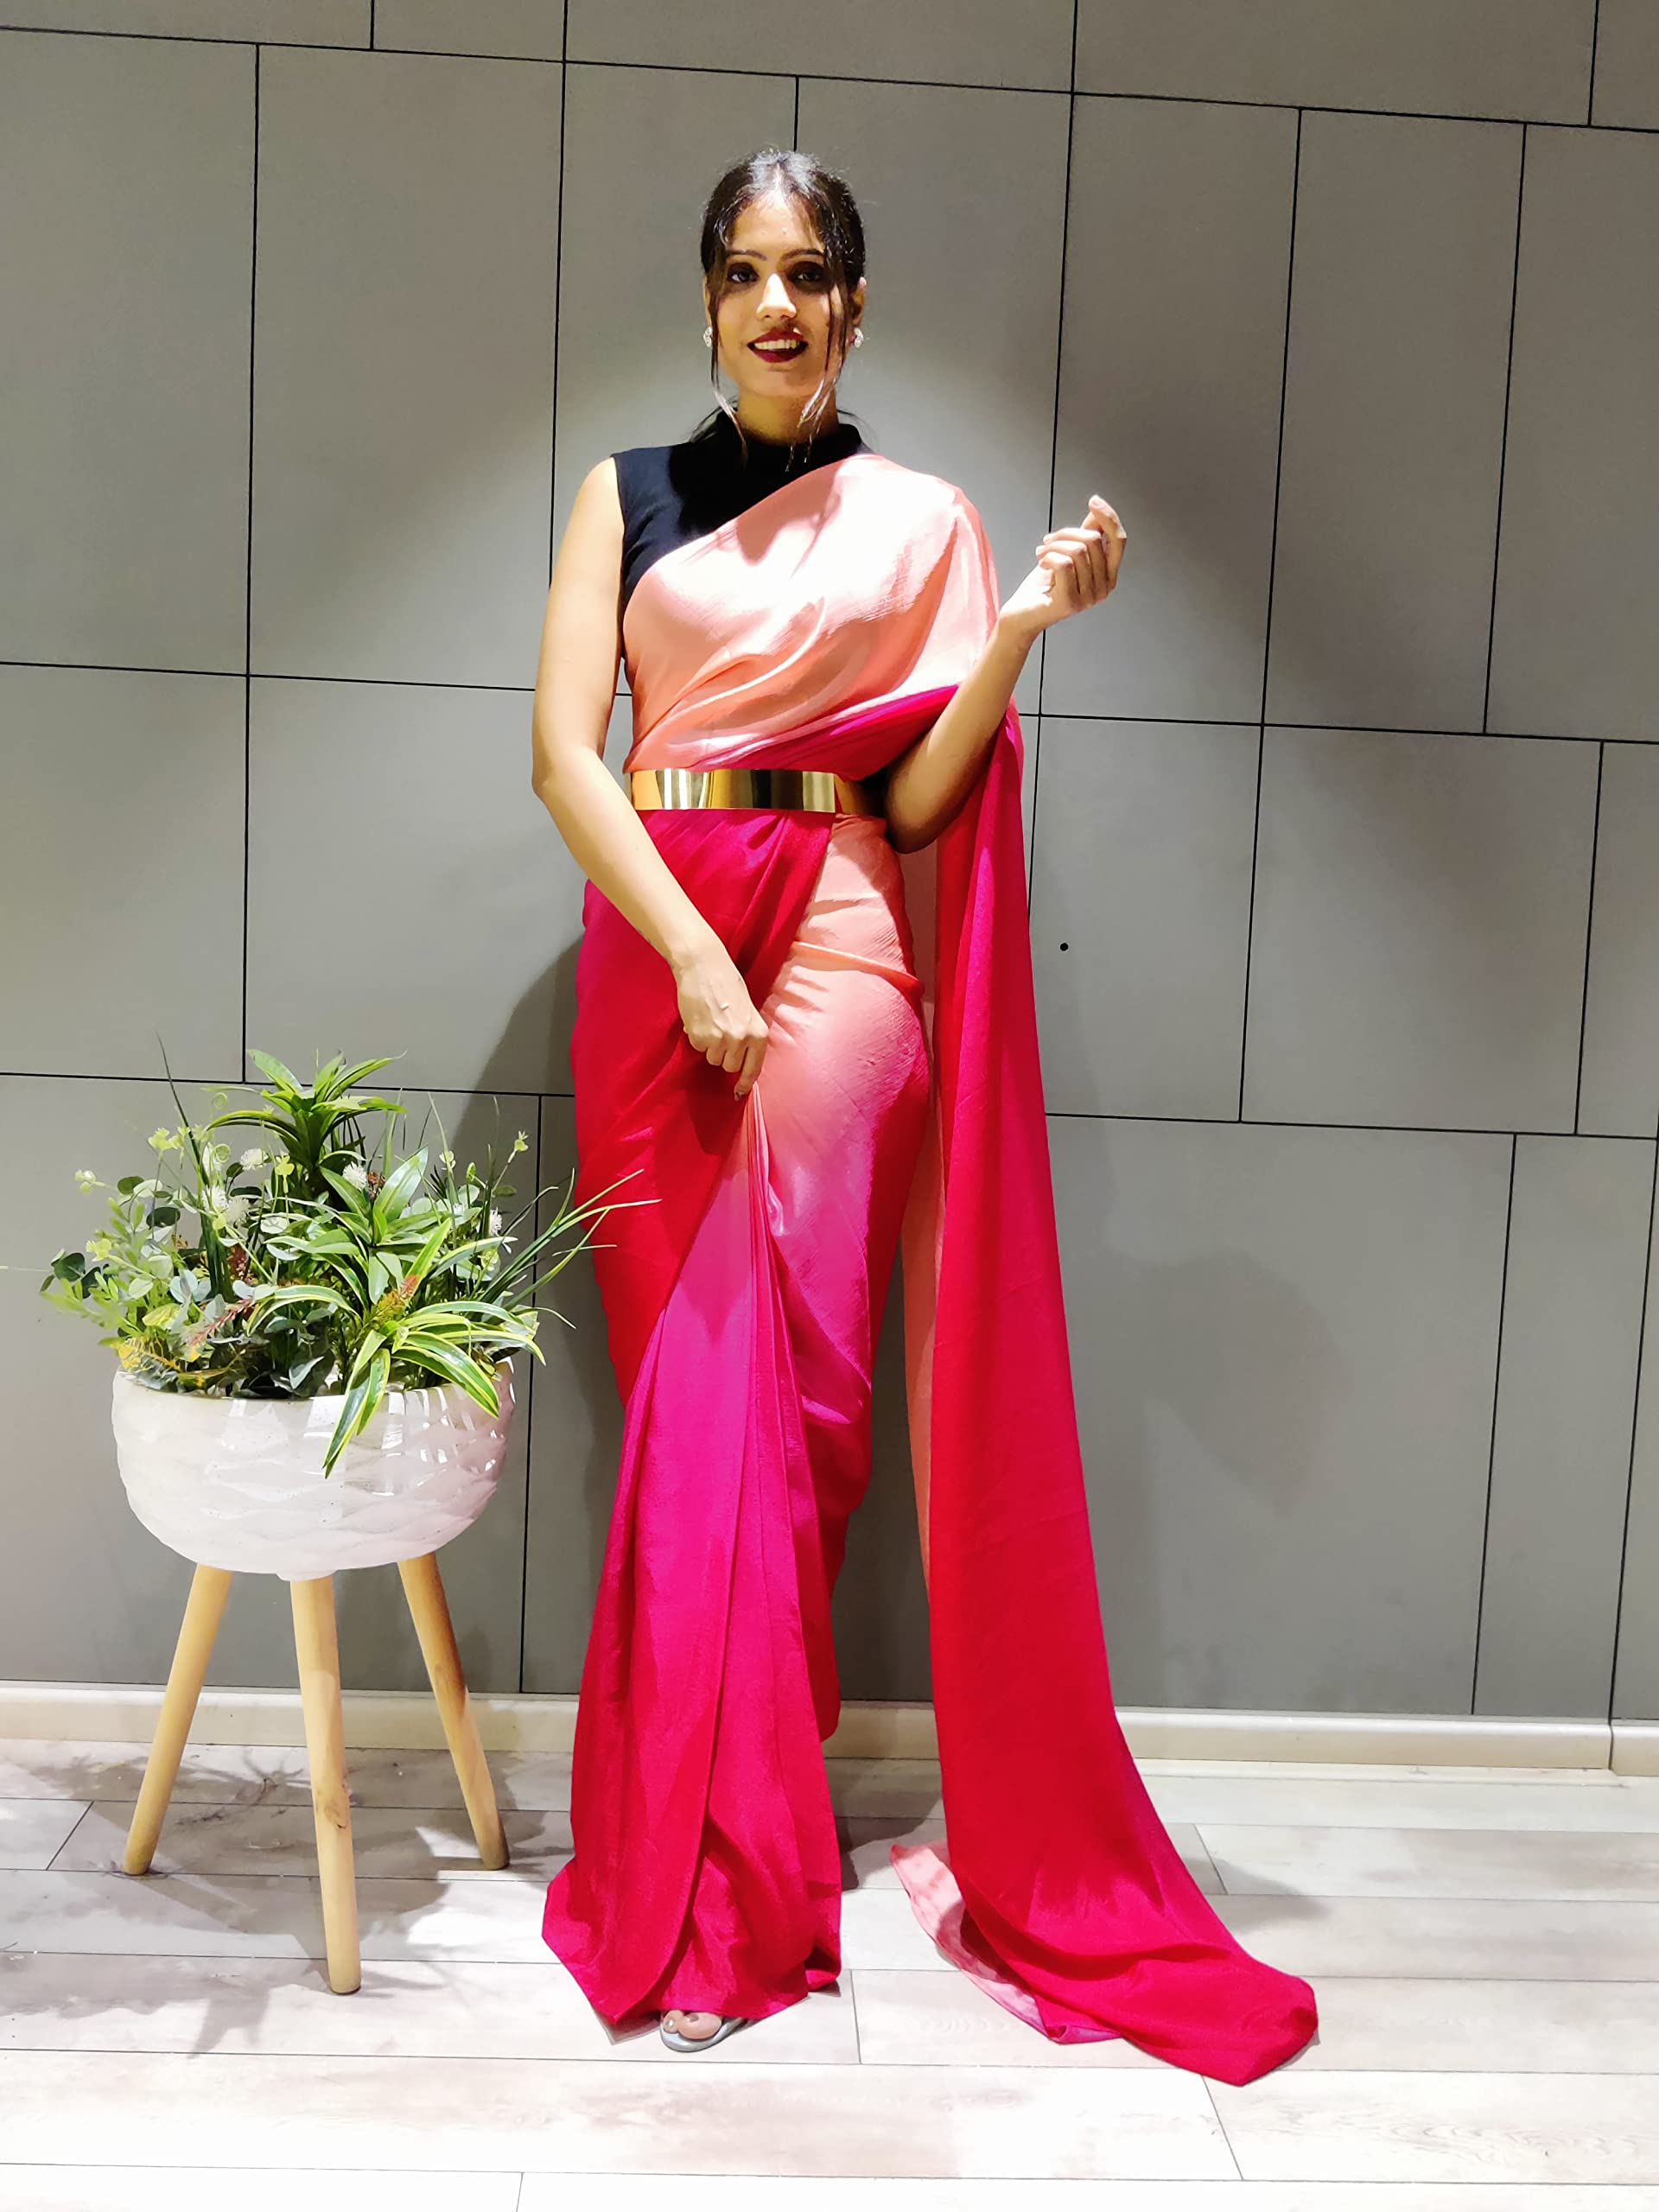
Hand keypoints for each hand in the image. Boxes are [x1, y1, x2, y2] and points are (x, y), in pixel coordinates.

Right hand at [672, 935, 769, 1099]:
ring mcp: (719, 1040)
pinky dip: (697, 1037)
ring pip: (712, 1058)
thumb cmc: (727, 984)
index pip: (754, 1068)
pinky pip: (697, 1048)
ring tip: (710, 1022)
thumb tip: (739, 1061)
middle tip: (720, 1034)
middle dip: (723, 1056)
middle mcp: (741, 1039)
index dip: (745, 1082)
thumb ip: (747, 1035)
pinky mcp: (699, 1037)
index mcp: (758, 1033)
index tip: (739, 1092)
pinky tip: (699, 1019)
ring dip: (709, 1046)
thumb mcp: (748, 1011)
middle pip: (729, 1066)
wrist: (704, 966)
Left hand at [1000, 493, 1125, 639]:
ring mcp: (1089, 598)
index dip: (1108, 517)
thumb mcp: (1067, 554)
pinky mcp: (1071, 602)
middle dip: (1066, 533)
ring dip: (1053, 545)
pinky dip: (1048, 557)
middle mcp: (1104, 589)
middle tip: (1048, 540)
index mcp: (1108, 576)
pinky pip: (1064, 564)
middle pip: (1094, 541)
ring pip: (1077, 551)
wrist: (1021, 615)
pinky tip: (1041, 564)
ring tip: (1042, 553)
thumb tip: (1097, 512)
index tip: (1093, 500)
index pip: (1118, 540)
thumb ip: (1086, 535)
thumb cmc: (1043, 586)